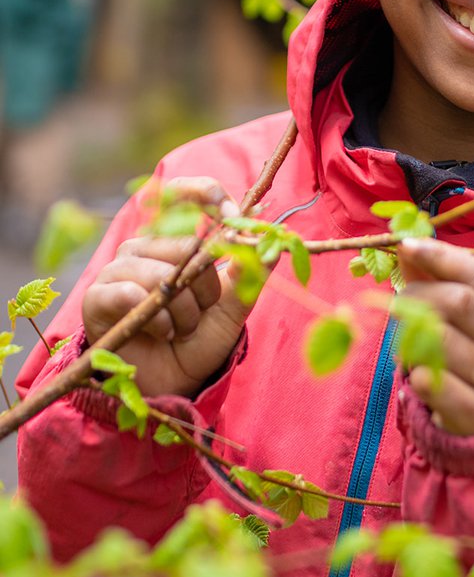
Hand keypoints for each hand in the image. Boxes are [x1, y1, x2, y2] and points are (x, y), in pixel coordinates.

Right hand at [83, 178, 258, 397]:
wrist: (174, 383)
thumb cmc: (201, 340)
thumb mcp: (235, 306)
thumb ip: (251, 272)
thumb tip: (273, 240)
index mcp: (176, 241)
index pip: (182, 193)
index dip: (207, 194)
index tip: (233, 216)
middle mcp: (145, 247)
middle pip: (185, 244)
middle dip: (205, 288)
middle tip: (201, 314)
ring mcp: (118, 269)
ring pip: (160, 273)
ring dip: (183, 312)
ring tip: (180, 331)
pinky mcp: (98, 296)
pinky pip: (130, 293)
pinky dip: (157, 320)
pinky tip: (160, 334)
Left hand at [397, 238, 473, 435]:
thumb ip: (444, 288)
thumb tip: (408, 249)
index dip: (442, 257)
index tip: (405, 245)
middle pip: (460, 304)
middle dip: (417, 296)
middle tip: (394, 304)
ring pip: (443, 341)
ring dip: (411, 338)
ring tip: (406, 348)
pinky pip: (439, 386)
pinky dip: (417, 376)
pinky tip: (415, 377)